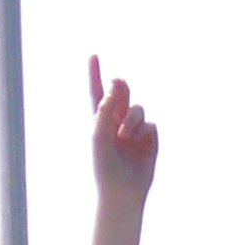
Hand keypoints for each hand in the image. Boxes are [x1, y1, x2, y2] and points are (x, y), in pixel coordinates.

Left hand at [86, 54, 158, 200]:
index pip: (98, 93)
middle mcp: (118, 122)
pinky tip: (136, 143)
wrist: (121, 189)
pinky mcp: (150, 139)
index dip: (95, 74)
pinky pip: (150, 124)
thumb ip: (105, 109)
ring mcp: (135, 130)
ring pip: (137, 109)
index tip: (93, 55)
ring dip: (130, 119)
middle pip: (122, 94)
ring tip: (123, 135)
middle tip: (118, 82)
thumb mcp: (99, 134)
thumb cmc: (104, 165)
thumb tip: (116, 85)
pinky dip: (142, 131)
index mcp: (100, 121)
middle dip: (120, 87)